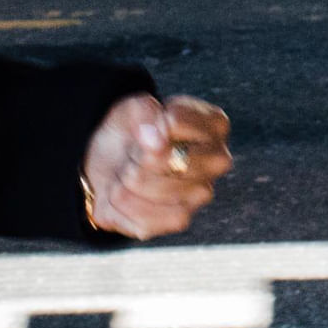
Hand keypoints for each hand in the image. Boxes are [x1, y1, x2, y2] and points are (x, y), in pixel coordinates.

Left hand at [80, 94, 232, 239]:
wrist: (109, 161)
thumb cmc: (131, 130)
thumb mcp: (133, 108)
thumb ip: (146, 115)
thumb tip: (156, 143)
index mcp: (215, 125)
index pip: (176, 121)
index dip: (147, 125)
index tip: (142, 126)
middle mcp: (218, 160)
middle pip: (173, 159)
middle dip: (140, 156)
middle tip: (134, 153)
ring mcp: (202, 193)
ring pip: (160, 188)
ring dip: (129, 180)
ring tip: (125, 172)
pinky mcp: (180, 219)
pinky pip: (150, 216)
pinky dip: (126, 203)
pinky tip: (123, 193)